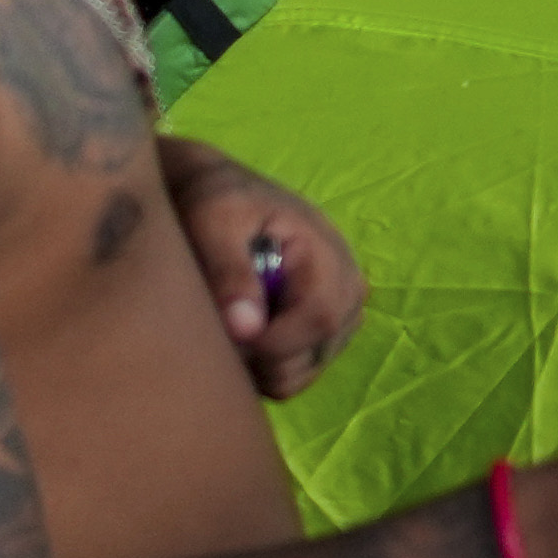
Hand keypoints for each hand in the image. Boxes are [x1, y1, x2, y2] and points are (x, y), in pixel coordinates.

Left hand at [167, 147, 359, 401]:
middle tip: (221, 333)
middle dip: (264, 357)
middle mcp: (345, 280)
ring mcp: (339, 306)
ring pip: (310, 367)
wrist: (212, 189)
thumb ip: (228, 271)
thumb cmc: (213, 199)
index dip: (274, 343)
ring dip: (266, 364)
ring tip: (232, 330)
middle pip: (318, 350)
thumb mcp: (213, 221)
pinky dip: (270, 364)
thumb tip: (245, 329)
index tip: (227, 339)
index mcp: (326, 249)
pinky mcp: (324, 324)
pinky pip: (302, 368)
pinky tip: (245, 335)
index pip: (321, 317)